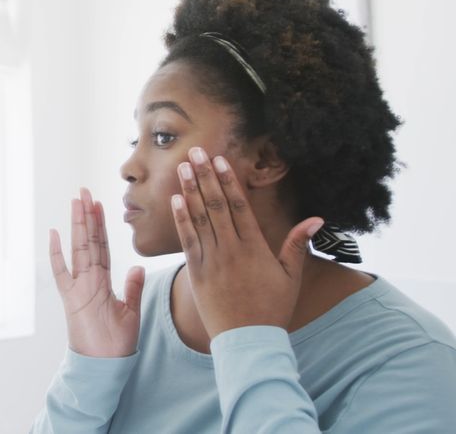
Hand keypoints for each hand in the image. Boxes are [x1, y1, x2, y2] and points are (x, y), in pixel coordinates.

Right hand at [49, 187, 145, 357]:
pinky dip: (56, 254)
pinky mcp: (70, 298)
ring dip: (77, 224)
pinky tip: (54, 233)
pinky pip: (61, 272)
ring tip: (76, 201)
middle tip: (84, 190)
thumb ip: (132, 288)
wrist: (104, 365)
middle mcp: (88, 279)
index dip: (100, 224)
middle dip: (87, 215)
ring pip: (78, 248)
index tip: (99, 203)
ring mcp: (77, 287)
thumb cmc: (115, 343)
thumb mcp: (130, 312)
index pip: (101, 246)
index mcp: (102, 281)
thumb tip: (137, 267)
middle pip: (88, 240)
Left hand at [171, 146, 324, 337]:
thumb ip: (298, 244)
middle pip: (216, 204)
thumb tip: (317, 218)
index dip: (228, 180)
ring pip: (200, 218)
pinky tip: (174, 200)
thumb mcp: (291, 276)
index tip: (220, 159)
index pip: (239, 205)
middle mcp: (231, 248)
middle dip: (205, 176)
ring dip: (190, 190)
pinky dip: (181, 219)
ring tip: (182, 167)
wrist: (248, 340)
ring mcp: (212, 259)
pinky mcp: (196, 272)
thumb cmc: (272, 308)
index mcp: (255, 247)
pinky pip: (187, 240)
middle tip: (195, 151)